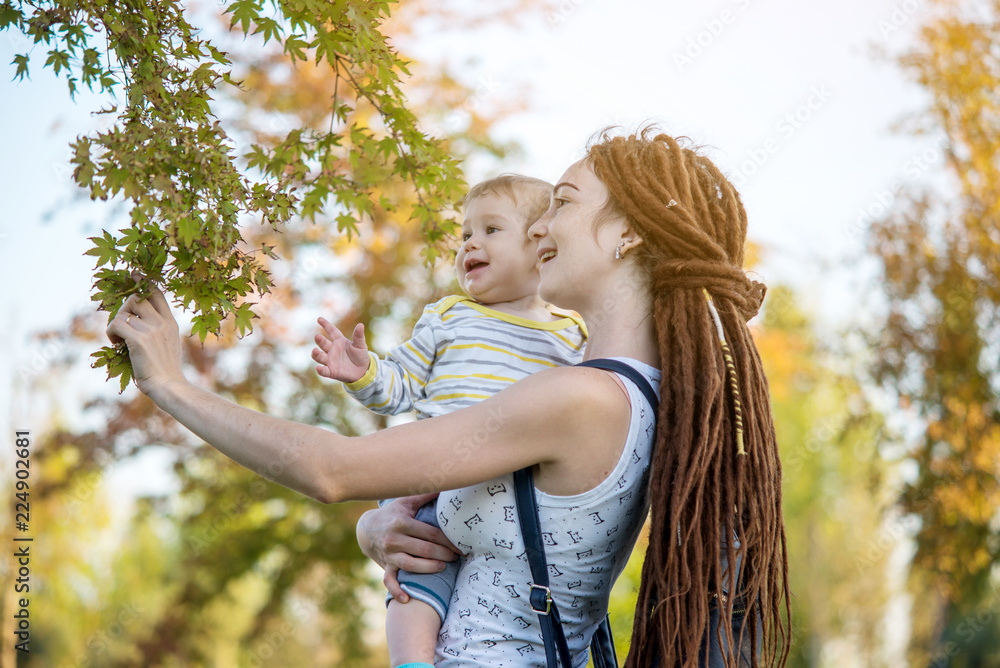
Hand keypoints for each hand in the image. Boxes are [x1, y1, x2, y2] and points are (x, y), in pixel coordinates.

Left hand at [105, 278, 185, 398]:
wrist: (169, 386)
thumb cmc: (166, 371)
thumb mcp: (169, 345)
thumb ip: (159, 331)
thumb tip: (138, 323)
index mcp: (171, 323)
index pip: (157, 293)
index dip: (144, 281)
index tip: (134, 273)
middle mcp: (162, 322)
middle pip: (137, 298)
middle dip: (124, 308)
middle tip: (121, 324)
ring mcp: (151, 329)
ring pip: (123, 313)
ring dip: (116, 324)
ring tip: (119, 341)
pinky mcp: (138, 339)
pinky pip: (115, 325)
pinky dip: (111, 333)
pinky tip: (117, 345)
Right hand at [312, 319, 370, 383]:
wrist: (363, 371)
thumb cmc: (360, 356)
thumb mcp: (361, 345)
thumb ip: (358, 336)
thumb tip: (360, 325)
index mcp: (339, 341)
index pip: (332, 331)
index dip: (326, 325)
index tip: (319, 319)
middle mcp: (332, 350)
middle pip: (323, 343)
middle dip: (319, 340)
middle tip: (317, 336)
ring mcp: (331, 360)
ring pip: (320, 356)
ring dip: (316, 354)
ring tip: (315, 350)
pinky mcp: (331, 371)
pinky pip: (324, 371)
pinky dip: (320, 370)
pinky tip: (318, 368)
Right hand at [356, 493, 461, 601]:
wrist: (366, 528)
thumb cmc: (392, 514)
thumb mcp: (406, 502)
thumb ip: (425, 495)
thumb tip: (446, 484)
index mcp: (403, 523)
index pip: (430, 533)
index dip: (447, 540)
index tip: (461, 545)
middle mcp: (395, 539)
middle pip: (424, 549)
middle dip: (443, 554)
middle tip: (456, 557)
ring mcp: (389, 554)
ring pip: (410, 565)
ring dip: (428, 569)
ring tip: (442, 568)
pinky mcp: (385, 565)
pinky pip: (389, 580)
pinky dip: (397, 591)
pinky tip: (407, 599)